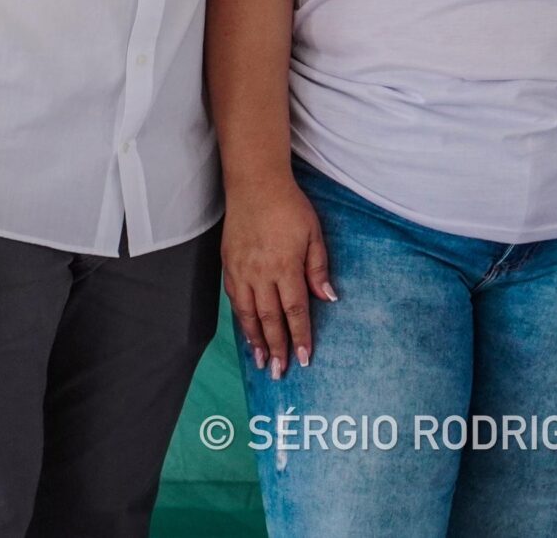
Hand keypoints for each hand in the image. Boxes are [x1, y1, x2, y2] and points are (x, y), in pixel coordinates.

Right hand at [221, 173, 334, 379]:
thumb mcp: (313, 233)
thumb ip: (318, 268)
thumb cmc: (289, 207)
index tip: (304, 359)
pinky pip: (235, 300)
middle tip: (280, 373)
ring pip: (249, 315)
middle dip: (277, 348)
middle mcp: (261, 273)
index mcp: (286, 266)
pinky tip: (247, 332)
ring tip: (262, 362)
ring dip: (256, 341)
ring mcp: (242, 271)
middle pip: (270, 319)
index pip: (295, 310)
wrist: (254, 184)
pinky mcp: (228, 265)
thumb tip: (328, 298)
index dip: (300, 336)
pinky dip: (241, 320)